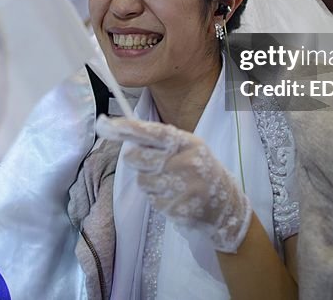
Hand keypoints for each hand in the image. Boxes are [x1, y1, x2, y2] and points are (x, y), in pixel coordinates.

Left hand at [96, 115, 251, 252]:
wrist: (226, 207)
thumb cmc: (200, 172)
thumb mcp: (189, 149)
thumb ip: (162, 142)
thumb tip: (125, 136)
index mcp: (188, 143)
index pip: (153, 132)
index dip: (128, 128)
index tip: (106, 124)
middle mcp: (186, 162)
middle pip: (138, 159)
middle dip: (137, 162)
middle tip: (152, 165)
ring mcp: (184, 187)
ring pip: (142, 182)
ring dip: (150, 184)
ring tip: (170, 184)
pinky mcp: (180, 208)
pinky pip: (152, 202)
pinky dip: (159, 200)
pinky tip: (175, 198)